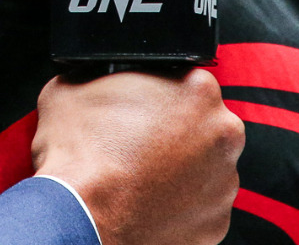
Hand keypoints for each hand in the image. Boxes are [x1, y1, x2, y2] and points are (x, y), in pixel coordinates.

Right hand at [32, 68, 243, 244]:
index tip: (145, 109)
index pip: (188, 81)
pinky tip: (150, 201)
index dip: (162, 94)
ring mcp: (223, 182)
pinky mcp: (215, 223)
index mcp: (198, 90)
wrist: (80, 217)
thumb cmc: (81, 156)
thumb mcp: (75, 86)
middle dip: (179, 132)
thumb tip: (101, 77)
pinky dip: (181, 206)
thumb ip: (104, 75)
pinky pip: (201, 208)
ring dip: (183, 170)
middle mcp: (222, 134)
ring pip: (207, 168)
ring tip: (142, 176)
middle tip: (143, 143)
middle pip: (206, 124)